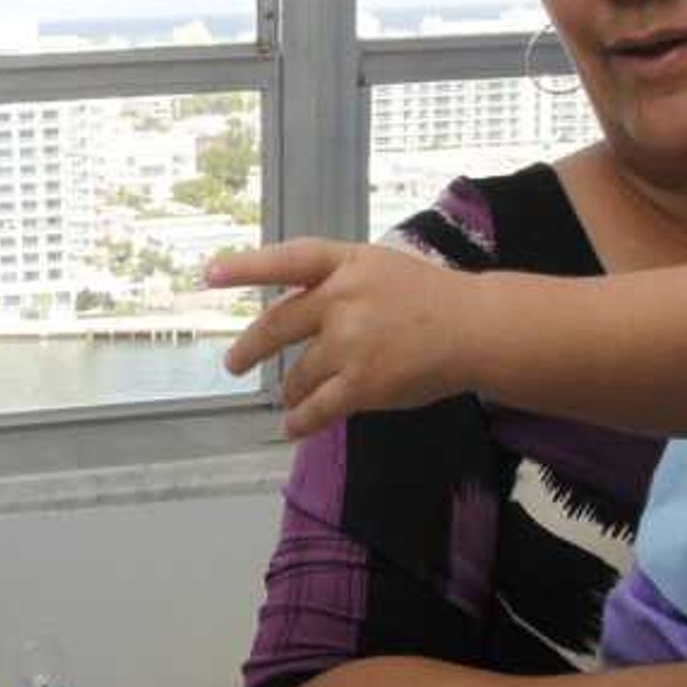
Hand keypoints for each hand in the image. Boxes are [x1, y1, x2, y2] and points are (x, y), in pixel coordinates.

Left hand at [204, 239, 473, 437]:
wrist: (477, 328)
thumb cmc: (430, 298)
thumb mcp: (380, 269)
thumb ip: (336, 283)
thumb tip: (290, 315)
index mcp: (347, 263)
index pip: (288, 260)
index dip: (247, 267)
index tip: (209, 275)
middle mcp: (343, 298)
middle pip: (278, 325)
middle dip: (249, 348)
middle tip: (233, 363)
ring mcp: (351, 342)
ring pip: (299, 373)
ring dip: (290, 389)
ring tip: (289, 397)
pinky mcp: (363, 383)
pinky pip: (318, 408)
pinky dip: (301, 420)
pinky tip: (292, 427)